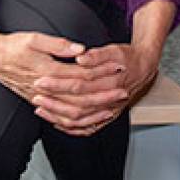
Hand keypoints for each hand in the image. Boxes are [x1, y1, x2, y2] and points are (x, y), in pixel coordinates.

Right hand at [0, 0, 129, 131]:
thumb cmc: (13, 46)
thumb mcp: (35, 39)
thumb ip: (59, 45)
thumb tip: (80, 49)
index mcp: (48, 71)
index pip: (81, 74)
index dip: (101, 72)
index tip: (118, 68)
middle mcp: (46, 88)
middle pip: (81, 96)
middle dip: (104, 95)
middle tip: (123, 92)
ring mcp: (42, 97)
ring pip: (72, 111)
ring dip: (93, 110)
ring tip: (111, 107)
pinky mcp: (38, 101)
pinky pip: (60, 118)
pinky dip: (76, 121)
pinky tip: (87, 119)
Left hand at [32, 42, 158, 135]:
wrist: (144, 69)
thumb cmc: (127, 58)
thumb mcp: (114, 50)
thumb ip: (97, 55)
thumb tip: (80, 57)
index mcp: (110, 84)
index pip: (79, 86)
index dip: (58, 84)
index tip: (41, 80)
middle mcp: (109, 102)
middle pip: (76, 106)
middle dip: (53, 102)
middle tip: (36, 95)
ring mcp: (108, 112)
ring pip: (79, 121)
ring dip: (58, 116)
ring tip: (40, 108)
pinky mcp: (106, 117)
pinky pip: (86, 129)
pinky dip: (70, 128)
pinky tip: (56, 122)